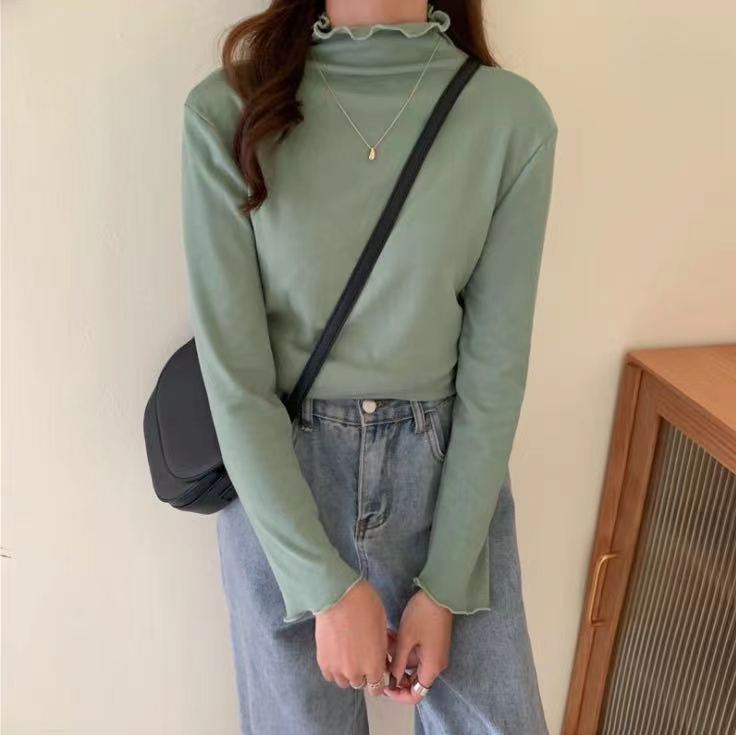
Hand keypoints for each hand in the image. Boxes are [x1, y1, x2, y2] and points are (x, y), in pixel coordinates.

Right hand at [314, 578, 388, 696]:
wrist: (338, 596)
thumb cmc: (365, 605)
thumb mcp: (383, 626)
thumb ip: (381, 648)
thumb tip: (379, 656)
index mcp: (374, 665)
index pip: (377, 688)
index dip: (378, 679)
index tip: (376, 670)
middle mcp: (356, 673)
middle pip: (360, 684)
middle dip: (363, 673)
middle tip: (362, 655)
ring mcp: (337, 669)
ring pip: (344, 682)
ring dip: (347, 673)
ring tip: (348, 655)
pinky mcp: (323, 661)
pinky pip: (329, 675)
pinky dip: (334, 669)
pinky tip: (336, 654)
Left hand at [384, 589, 452, 703]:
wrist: (439, 593)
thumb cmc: (422, 616)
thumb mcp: (406, 639)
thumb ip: (398, 663)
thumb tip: (392, 680)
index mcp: (431, 668)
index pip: (416, 695)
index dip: (399, 695)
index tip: (384, 686)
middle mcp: (435, 664)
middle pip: (412, 679)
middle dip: (395, 669)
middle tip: (380, 657)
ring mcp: (434, 653)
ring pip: (411, 662)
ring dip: (397, 654)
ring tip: (384, 638)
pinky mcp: (432, 642)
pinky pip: (415, 651)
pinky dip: (403, 646)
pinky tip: (392, 634)